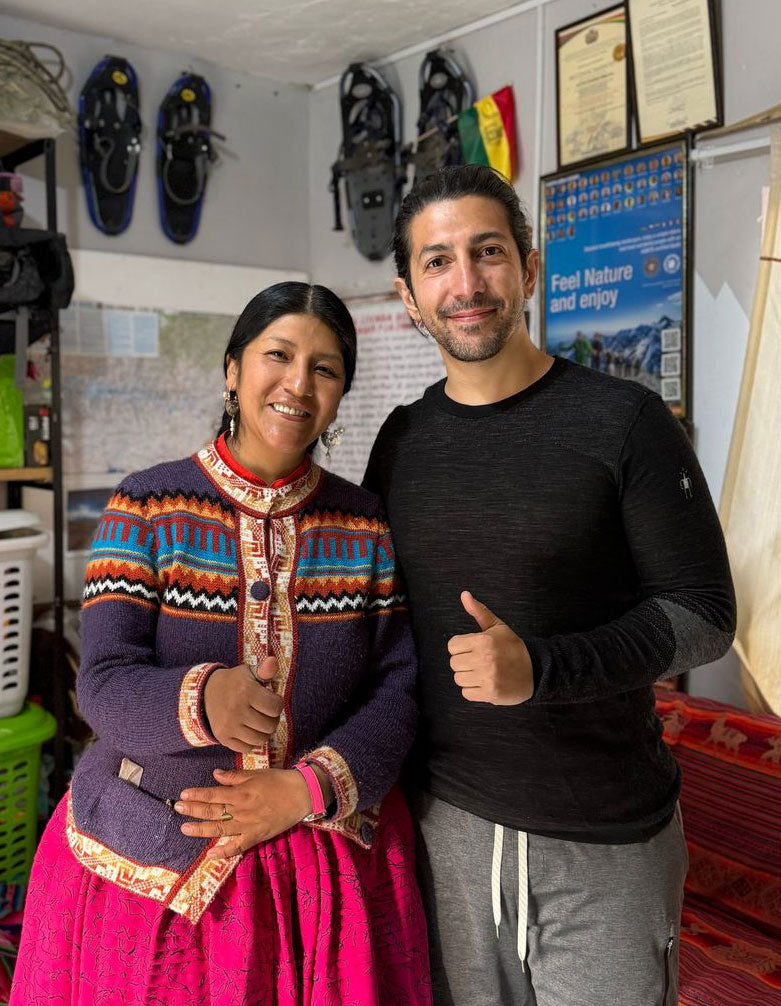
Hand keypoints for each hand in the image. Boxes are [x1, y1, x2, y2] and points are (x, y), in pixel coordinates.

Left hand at [175, 767, 310, 858]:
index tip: (184, 794)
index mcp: (240, 792)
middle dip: (193, 809)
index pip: (213, 794)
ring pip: (219, 829)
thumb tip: (215, 775)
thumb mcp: (256, 773)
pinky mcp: (255, 836)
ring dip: (201, 829)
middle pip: (212, 811)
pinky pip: (237, 847)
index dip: (197, 794)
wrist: (301, 795)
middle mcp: (241, 810)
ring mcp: (247, 825)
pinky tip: (210, 855)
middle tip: (177, 808)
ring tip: (185, 828)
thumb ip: (234, 776)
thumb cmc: (279, 781)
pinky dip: (224, 852)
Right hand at [204, 657, 282, 752]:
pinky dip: (251, 742)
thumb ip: (265, 670)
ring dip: (263, 732)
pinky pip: (247, 748)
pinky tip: (248, 730)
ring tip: (259, 722)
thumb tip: (273, 661)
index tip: (271, 700)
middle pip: (270, 725)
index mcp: (246, 691)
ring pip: (260, 739)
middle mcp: (236, 709)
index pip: (275, 707)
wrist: (207, 693)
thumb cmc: (235, 682)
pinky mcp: (223, 737)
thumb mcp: (249, 672)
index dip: (277, 704)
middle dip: (272, 719)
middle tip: (265, 713)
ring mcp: (229, 725)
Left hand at [447, 591, 533, 704]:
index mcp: (484, 641)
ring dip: (468, 677)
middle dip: (464, 662)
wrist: (535, 671)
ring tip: (482, 672)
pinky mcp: (490, 693)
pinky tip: (485, 683)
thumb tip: (464, 594)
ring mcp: (487, 678)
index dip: (461, 647)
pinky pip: (466, 693)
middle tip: (479, 661)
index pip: (452, 646)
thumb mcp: (497, 627)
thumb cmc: (512, 647)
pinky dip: (473, 690)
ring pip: (458, 679)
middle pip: (454, 663)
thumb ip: (479, 611)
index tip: (472, 648)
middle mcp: (484, 659)